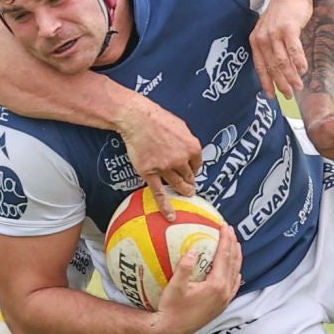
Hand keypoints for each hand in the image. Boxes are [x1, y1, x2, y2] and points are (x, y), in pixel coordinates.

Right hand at [114, 99, 202, 213]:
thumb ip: (187, 141)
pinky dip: (166, 206)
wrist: (136, 118)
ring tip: (187, 194)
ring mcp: (166, 167)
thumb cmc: (157, 118)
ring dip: (184, 191)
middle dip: (190, 181)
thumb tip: (190, 151)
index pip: (197, 163)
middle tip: (191, 186)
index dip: (194, 168)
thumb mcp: (180, 126)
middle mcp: (181, 159)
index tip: (191, 170)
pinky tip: (170, 215)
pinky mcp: (150, 173)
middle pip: (189, 176)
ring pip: (178, 184)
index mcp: (192, 147)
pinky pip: (159, 192)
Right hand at [152, 223, 241, 333]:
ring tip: (234, 244)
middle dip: (233, 244)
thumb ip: (185, 267)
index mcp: (216, 285)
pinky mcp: (221, 306)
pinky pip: (234, 285)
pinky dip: (235, 273)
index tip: (225, 226)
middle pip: (233, 262)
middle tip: (230, 230)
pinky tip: (235, 270)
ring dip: (236, 257)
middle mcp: (224, 292)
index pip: (224, 256)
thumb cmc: (171, 308)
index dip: (225, 239)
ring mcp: (225, 300)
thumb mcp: (175, 286)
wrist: (172, 330)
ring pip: (236, 273)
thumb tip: (192, 251)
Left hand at [249, 0, 311, 99]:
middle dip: (280, 84)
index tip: (271, 97)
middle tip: (288, 95)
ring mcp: (274, 33)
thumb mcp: (270, 30)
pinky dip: (299, 62)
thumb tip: (279, 69)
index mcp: (255, 40)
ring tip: (298, 87)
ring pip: (282, 61)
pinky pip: (293, 50)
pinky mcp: (287, 28)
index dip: (265, 83)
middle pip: (272, 66)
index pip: (259, 66)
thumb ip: (271, 47)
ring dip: (291, 77)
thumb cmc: (283, 13)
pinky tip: (303, 70)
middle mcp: (262, 38)